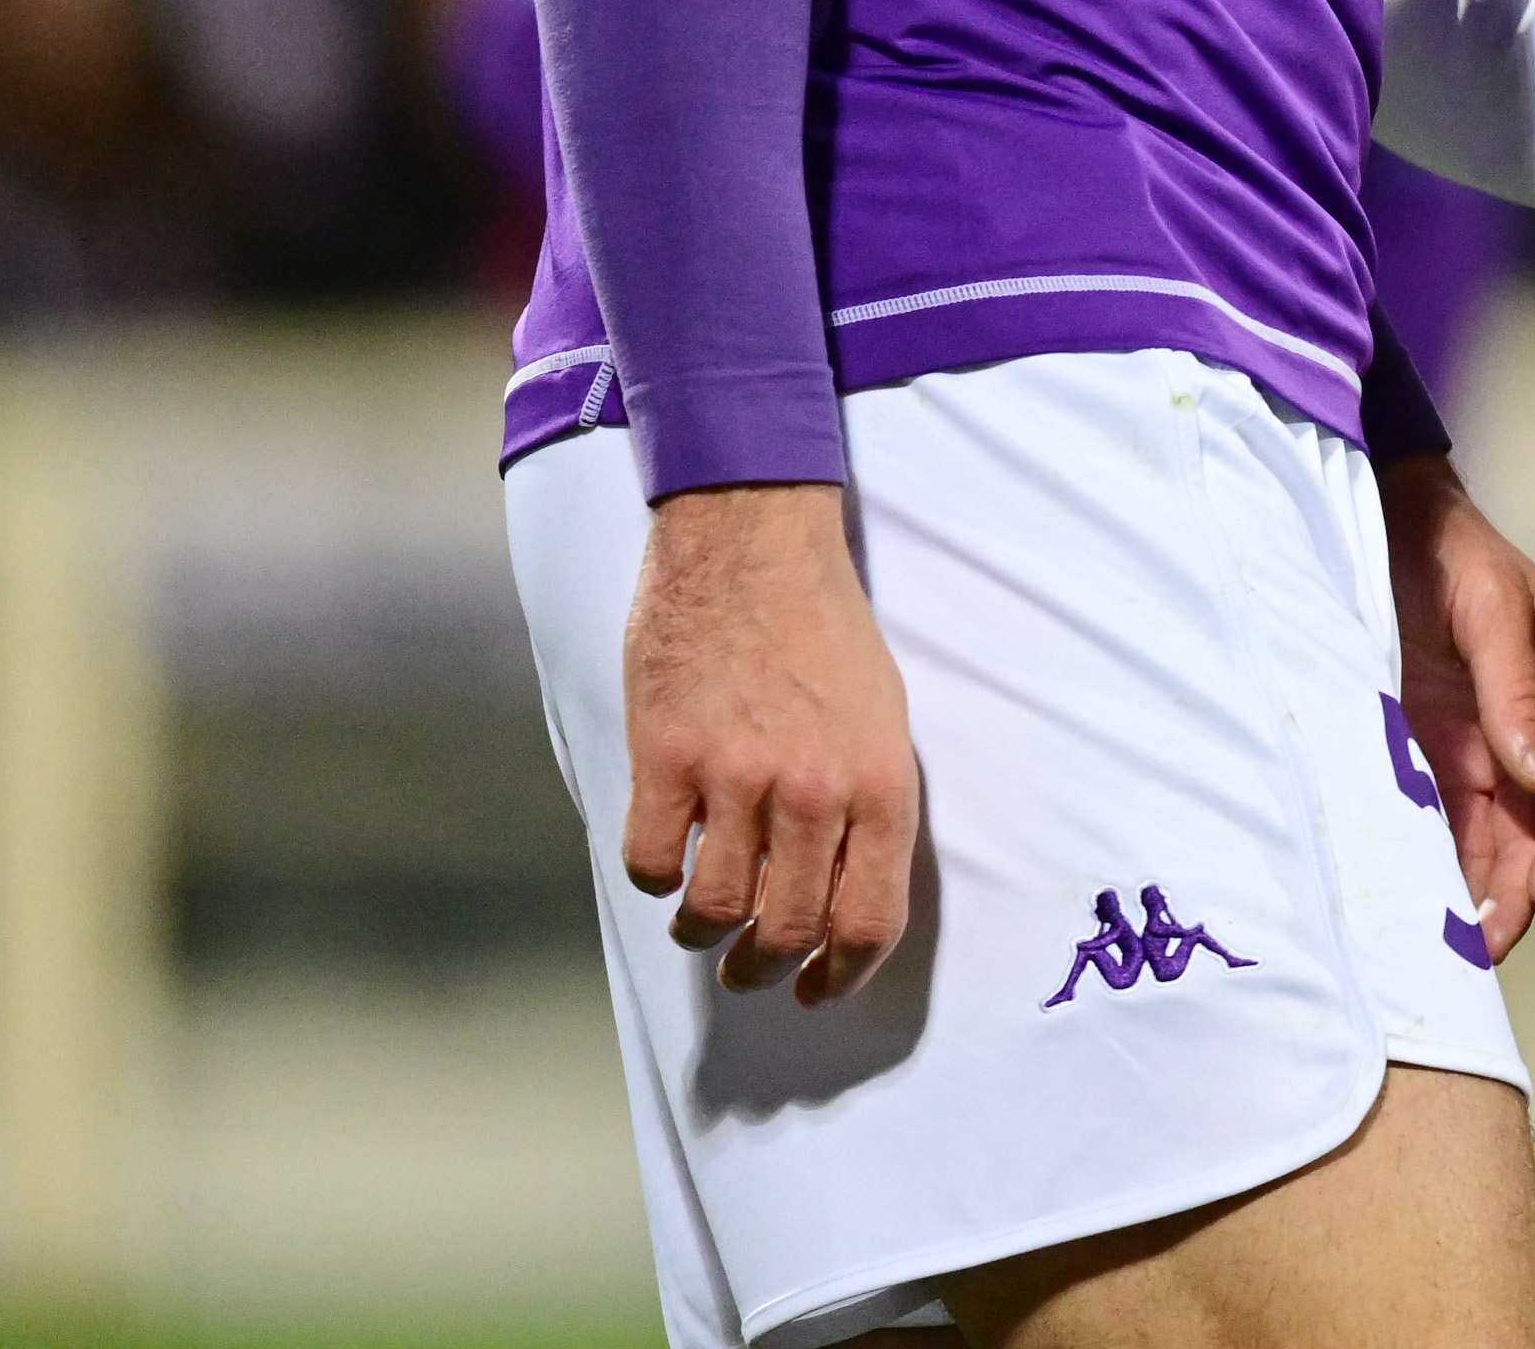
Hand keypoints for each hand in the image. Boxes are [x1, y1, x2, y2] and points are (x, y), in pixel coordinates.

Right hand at [617, 481, 917, 1005]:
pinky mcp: (665, 757)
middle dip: (767, 967)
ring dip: (704, 930)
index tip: (819, 990)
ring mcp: (736, 775)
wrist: (754, 542)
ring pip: (713, 908)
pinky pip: (651, 861)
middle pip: (788, 928)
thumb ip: (868, 805)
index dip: (843, 974)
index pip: (870, 918)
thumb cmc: (826, 628)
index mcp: (881, 782)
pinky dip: (656, 876)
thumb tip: (846, 891)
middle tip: (751, 970)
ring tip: (704, 920)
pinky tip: (668, 856)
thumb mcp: (883, 717)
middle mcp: (814, 790)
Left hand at [1385, 453, 1534, 952]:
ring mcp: (1477, 747)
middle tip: (1489, 942)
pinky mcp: (1426, 755)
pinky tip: (1422, 903)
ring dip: (1483, 890)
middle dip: (1523, 887)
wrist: (1383, 524)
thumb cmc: (1451, 553)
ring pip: (1493, 838)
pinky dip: (1439, 866)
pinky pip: (1441, 823)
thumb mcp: (1491, 610)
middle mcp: (1529, 730)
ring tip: (1458, 945)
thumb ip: (1515, 691)